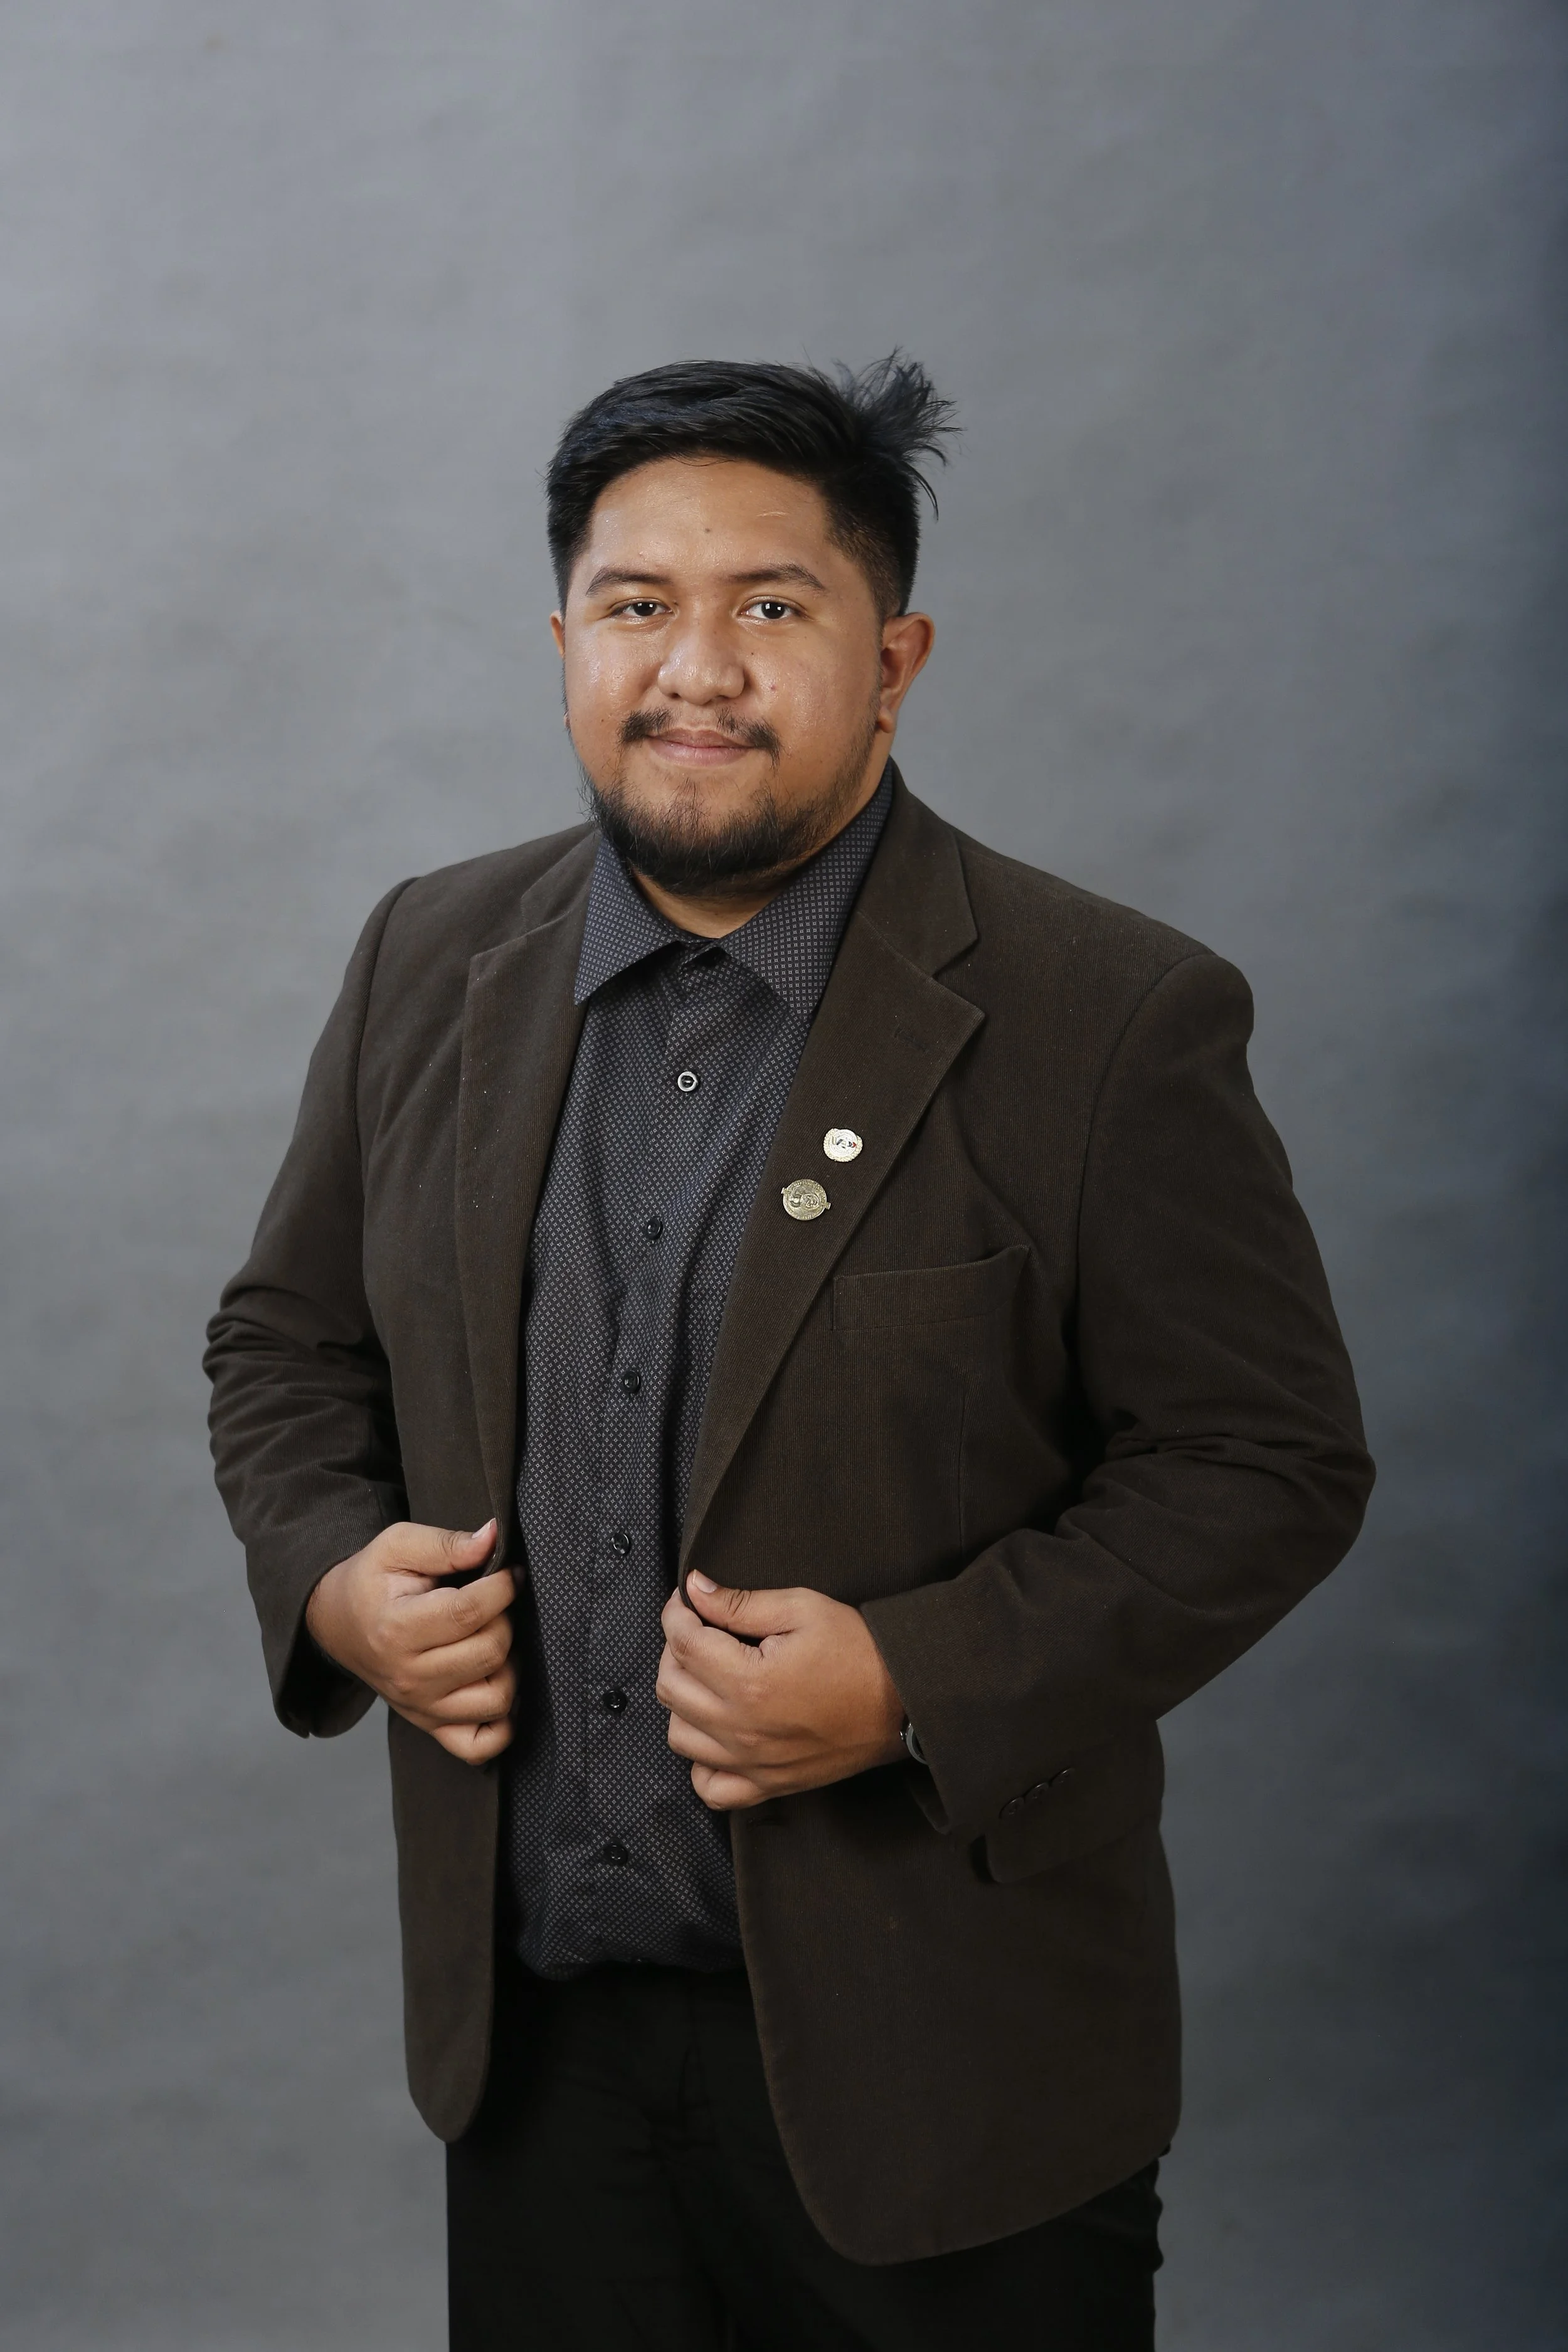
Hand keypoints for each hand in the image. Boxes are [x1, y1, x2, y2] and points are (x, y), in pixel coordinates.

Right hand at [305, 1520, 515, 1763]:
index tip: (509, 1572)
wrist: (338, 1623)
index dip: (503, 1586)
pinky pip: (481, 1745)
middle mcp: (410, 1677)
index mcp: (398, 1629)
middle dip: (506, 1619)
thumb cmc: (371, 1582)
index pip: (470, 1612)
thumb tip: (493, 1538)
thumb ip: (446, 1542)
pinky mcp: (432, 1726)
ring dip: (509, 1664)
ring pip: (497, 1698)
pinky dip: (501, 1722)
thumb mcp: (397, 1546)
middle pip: (490, 1653)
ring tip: (492, 1638)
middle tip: (496, 1603)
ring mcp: (422, 1708)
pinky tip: (495, 1683)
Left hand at [656, 1573, 904, 1810]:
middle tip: (700, 1631)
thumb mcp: (802, 1609)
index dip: (677, 1613)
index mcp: (749, 1682)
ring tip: (708, 1677)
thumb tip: (694, 1589)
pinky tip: (717, 1733)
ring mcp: (752, 1764)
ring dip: (684, 1701)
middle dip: (675, 1650)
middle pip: (671, 1687)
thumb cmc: (858, 1651)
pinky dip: (702, 1762)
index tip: (686, 1600)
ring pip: (679, 1735)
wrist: (903, 1702)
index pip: (683, 1643)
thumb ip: (740, 1603)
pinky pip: (709, 1787)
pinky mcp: (768, 1785)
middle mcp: (742, 1729)